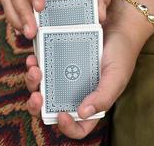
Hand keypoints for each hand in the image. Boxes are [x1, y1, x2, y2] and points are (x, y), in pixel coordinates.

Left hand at [25, 0, 149, 138]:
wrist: (116, 27)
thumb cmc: (120, 55)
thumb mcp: (116, 78)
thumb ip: (103, 97)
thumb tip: (82, 114)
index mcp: (91, 104)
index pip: (78, 127)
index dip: (67, 127)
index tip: (61, 115)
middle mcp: (74, 94)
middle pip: (50, 109)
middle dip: (38, 106)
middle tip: (36, 96)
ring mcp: (63, 78)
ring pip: (41, 88)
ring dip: (33, 82)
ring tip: (34, 69)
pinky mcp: (56, 62)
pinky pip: (41, 68)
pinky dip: (34, 65)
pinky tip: (33, 58)